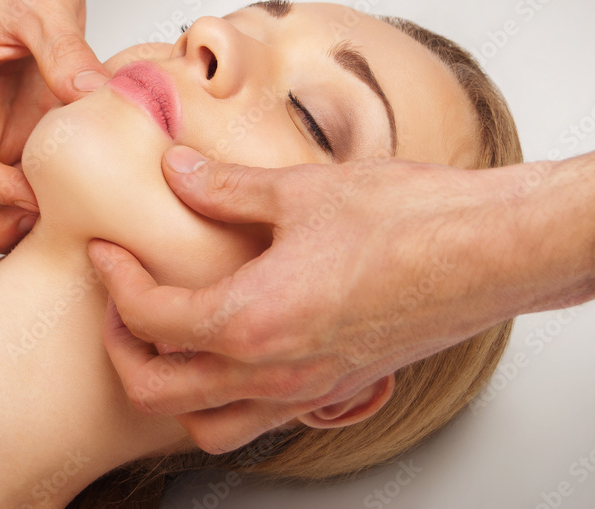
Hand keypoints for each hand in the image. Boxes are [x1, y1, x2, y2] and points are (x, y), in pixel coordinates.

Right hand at [0, 0, 107, 251]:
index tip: (34, 193)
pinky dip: (40, 202)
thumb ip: (65, 54)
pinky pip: (16, 185)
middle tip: (46, 219)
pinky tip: (79, 197)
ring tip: (65, 214)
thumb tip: (92, 97)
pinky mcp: (15, 133)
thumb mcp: (43, 3)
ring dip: (13, 220)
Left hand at [89, 145, 514, 453]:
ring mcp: (304, 390)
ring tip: (161, 340)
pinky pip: (256, 421)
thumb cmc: (410, 222)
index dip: (114, 280)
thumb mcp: (301, 190)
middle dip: (122, 346)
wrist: (490, 253)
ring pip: (204, 425)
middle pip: (158, 390)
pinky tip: (226, 355)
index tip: (103, 252)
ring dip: (168, 388)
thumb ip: (224, 187)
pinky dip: (221, 400)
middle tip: (117, 300)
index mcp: (252, 320)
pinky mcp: (333, 390)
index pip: (149, 317)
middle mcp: (272, 371)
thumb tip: (176, 169)